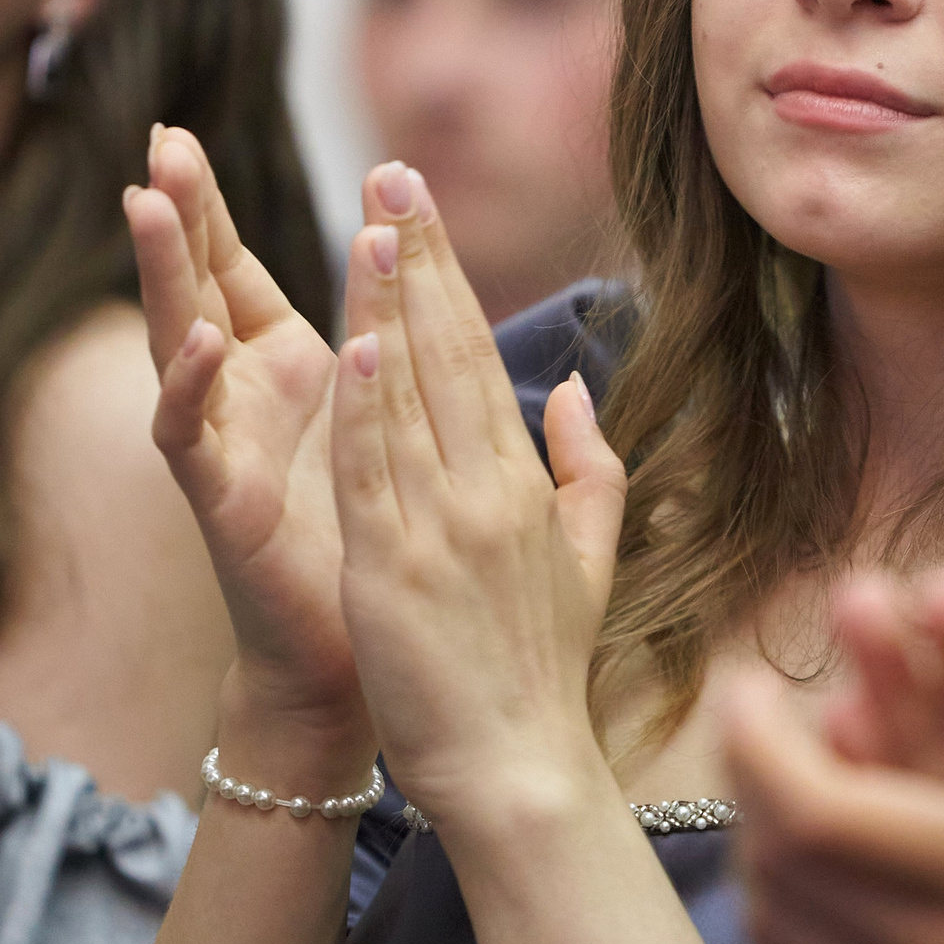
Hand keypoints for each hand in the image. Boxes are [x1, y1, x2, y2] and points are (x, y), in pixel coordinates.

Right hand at [126, 126, 364, 747]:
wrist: (356, 656)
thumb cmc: (369, 537)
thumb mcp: (380, 412)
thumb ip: (388, 343)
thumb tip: (411, 264)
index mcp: (282, 368)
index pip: (231, 268)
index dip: (207, 207)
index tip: (179, 132)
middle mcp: (237, 397)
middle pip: (195, 284)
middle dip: (176, 212)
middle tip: (158, 137)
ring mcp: (219, 445)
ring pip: (176, 341)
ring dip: (163, 274)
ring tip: (147, 201)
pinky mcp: (219, 502)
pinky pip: (190, 437)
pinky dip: (190, 387)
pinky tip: (198, 342)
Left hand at [328, 162, 627, 835]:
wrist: (518, 768)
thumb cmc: (542, 668)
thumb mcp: (589, 558)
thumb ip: (587, 465)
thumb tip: (568, 386)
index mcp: (524, 480)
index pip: (477, 353)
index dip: (447, 274)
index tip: (418, 206)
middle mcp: (485, 490)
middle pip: (445, 354)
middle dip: (419, 259)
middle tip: (394, 176)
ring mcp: (440, 528)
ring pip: (406, 399)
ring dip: (386, 308)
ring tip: (371, 227)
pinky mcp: (392, 571)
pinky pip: (374, 475)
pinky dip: (364, 408)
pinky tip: (354, 344)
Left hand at [724, 580, 943, 943]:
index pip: (814, 815)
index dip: (758, 743)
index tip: (748, 684)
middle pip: (783, 866)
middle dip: (763, 768)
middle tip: (770, 709)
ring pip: (789, 931)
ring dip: (776, 835)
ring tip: (802, 770)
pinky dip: (797, 924)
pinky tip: (824, 866)